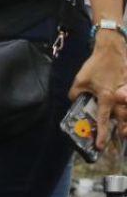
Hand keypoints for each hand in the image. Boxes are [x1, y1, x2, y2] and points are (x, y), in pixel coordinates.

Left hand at [70, 31, 126, 150]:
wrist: (111, 50)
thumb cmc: (95, 65)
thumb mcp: (80, 79)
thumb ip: (76, 93)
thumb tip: (74, 102)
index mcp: (105, 97)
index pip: (103, 120)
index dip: (102, 134)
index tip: (100, 146)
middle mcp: (118, 98)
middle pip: (123, 120)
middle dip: (122, 131)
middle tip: (120, 139)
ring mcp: (126, 93)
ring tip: (124, 131)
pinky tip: (124, 115)